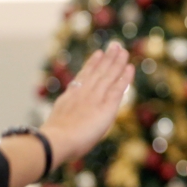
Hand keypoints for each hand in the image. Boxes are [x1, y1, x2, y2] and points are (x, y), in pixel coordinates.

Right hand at [41, 42, 134, 168]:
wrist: (57, 141)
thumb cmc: (55, 141)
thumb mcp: (58, 125)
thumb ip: (66, 120)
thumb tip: (65, 127)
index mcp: (70, 97)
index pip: (84, 77)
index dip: (92, 64)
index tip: (98, 54)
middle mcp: (83, 93)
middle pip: (98, 72)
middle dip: (108, 58)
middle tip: (115, 45)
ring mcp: (95, 98)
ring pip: (109, 76)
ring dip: (117, 62)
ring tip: (123, 50)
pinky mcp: (107, 105)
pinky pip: (118, 88)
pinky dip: (124, 77)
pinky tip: (130, 67)